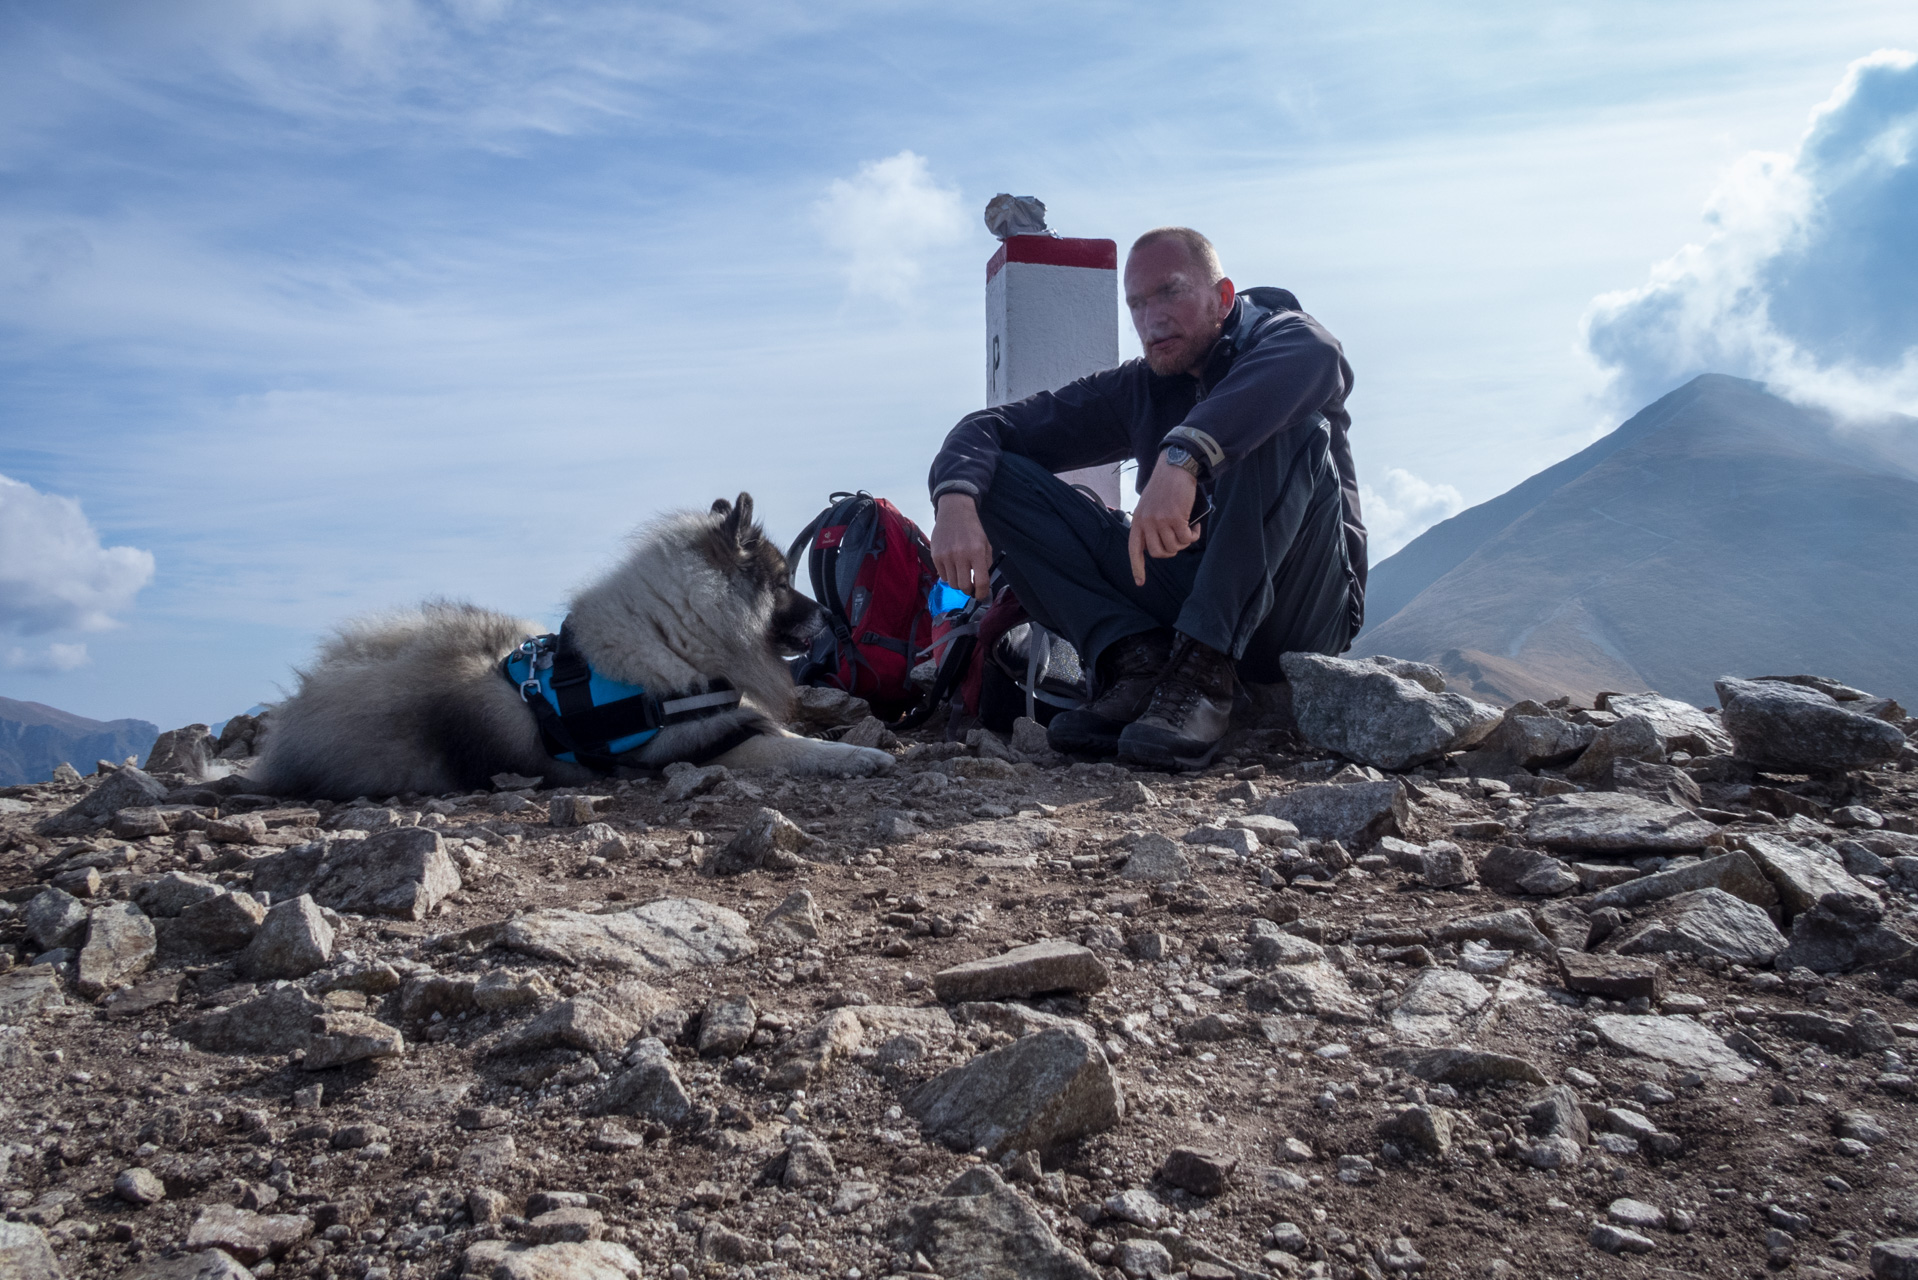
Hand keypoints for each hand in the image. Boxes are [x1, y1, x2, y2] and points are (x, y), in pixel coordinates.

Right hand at [931, 494, 994, 598]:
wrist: (954, 513)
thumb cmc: (972, 530)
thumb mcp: (985, 545)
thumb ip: (986, 565)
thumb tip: (982, 585)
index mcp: (977, 552)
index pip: (981, 581)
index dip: (981, 593)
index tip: (980, 596)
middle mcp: (961, 555)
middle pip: (964, 586)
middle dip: (968, 590)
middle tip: (970, 586)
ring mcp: (946, 556)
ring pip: (952, 583)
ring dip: (958, 583)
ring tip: (961, 573)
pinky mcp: (936, 556)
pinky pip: (942, 576)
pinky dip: (948, 575)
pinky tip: (952, 566)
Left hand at [1128, 460, 1200, 585]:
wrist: (1174, 468)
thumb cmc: (1164, 488)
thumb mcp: (1149, 506)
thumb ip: (1150, 525)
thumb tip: (1158, 546)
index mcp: (1138, 521)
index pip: (1134, 550)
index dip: (1137, 567)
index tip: (1139, 583)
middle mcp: (1146, 523)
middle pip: (1159, 553)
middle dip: (1172, 551)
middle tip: (1179, 541)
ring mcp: (1160, 521)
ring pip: (1174, 547)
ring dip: (1184, 542)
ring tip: (1188, 531)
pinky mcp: (1174, 518)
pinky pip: (1186, 538)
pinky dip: (1193, 535)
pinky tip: (1194, 526)